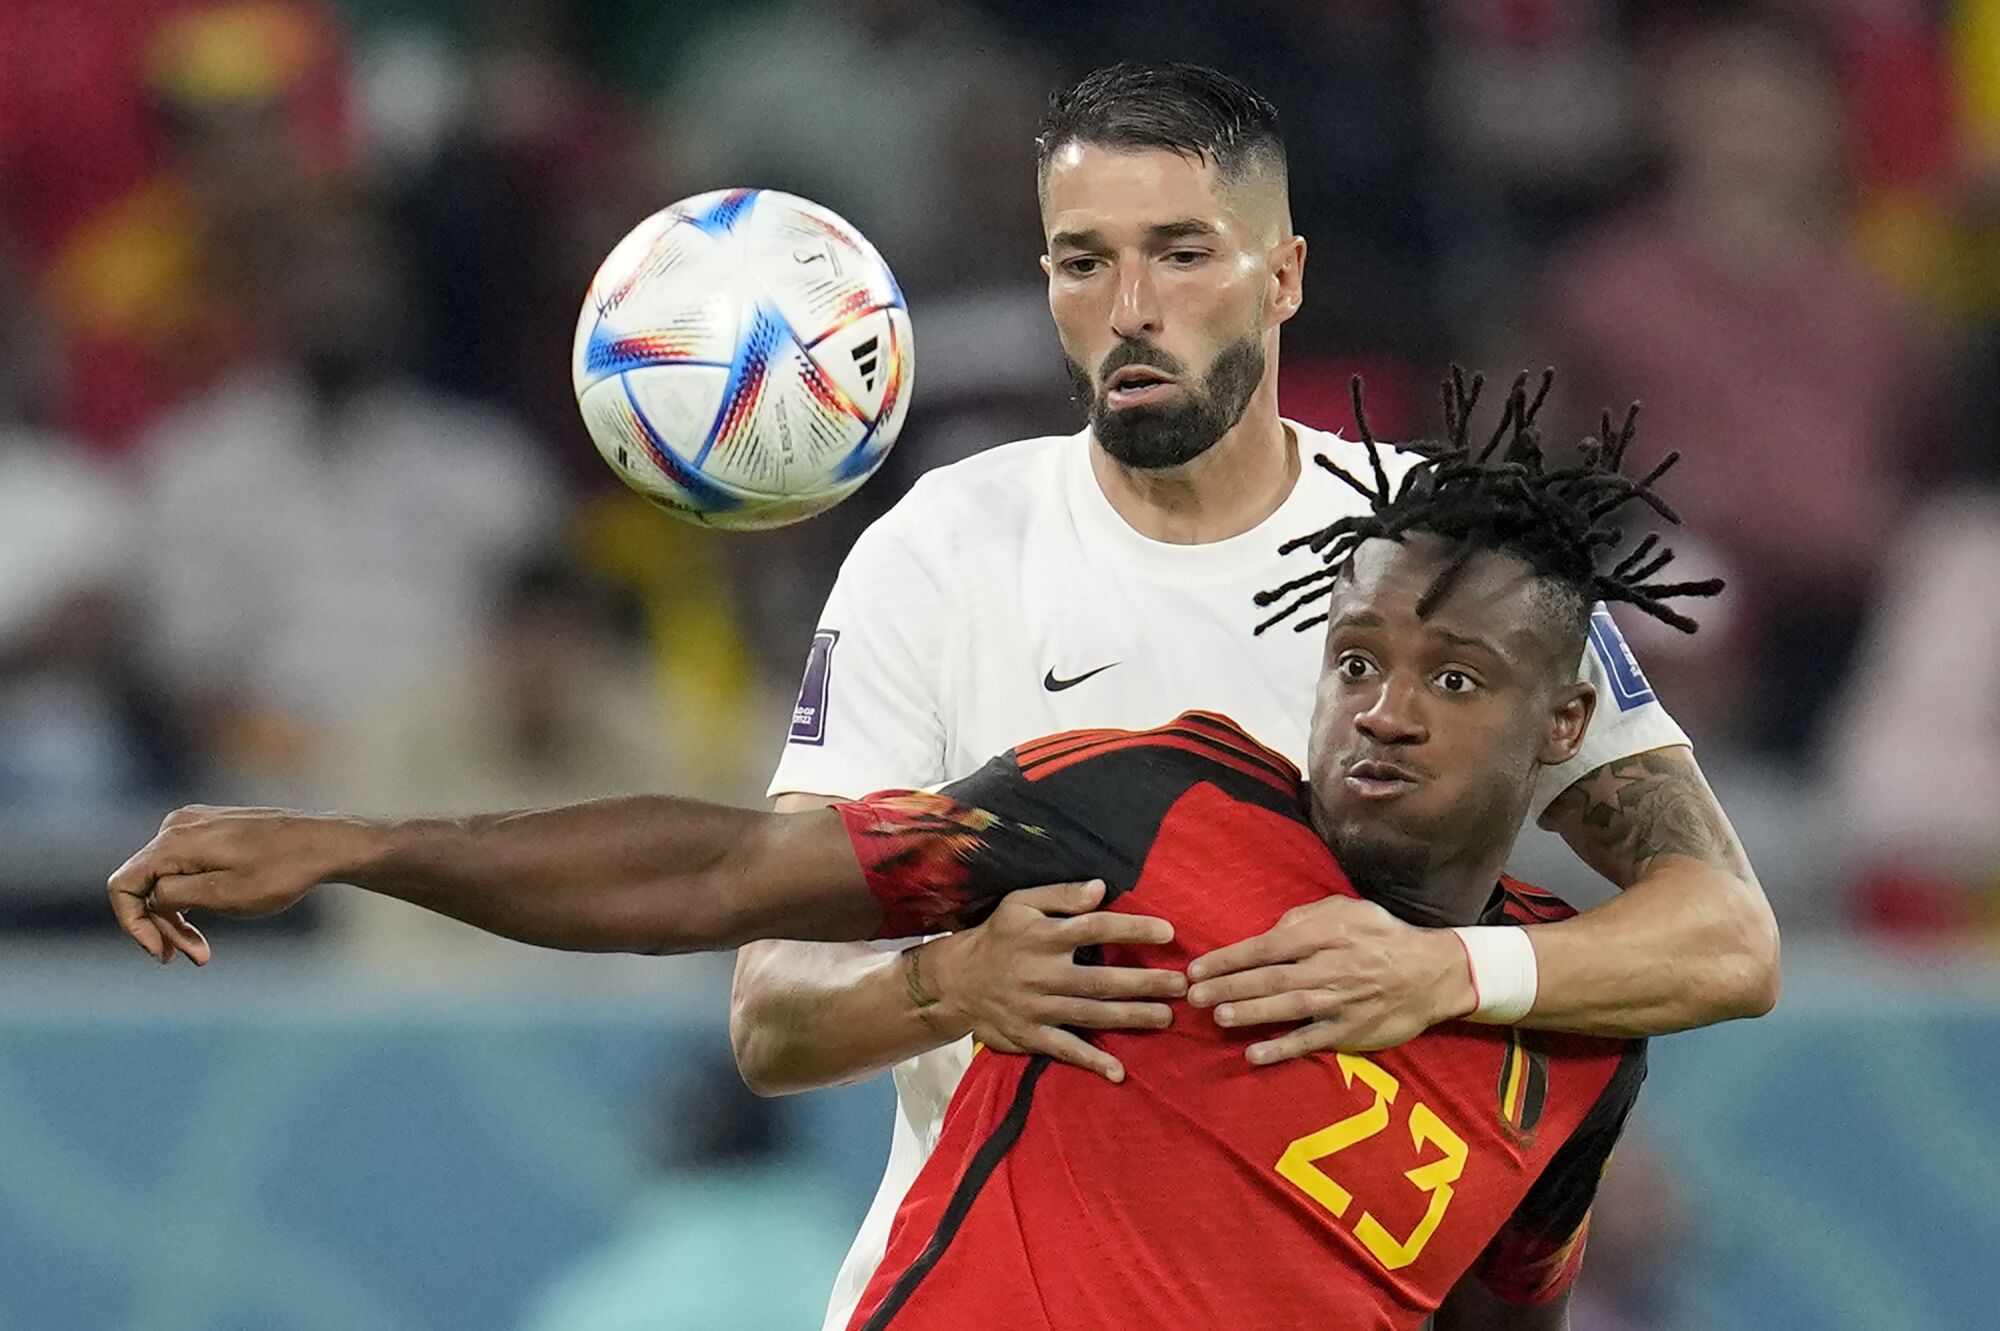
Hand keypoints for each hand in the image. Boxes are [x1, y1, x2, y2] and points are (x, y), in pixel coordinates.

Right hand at [107, 804, 372, 964]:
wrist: (326, 844)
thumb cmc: (280, 872)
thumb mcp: (222, 895)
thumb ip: (173, 897)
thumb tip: (149, 898)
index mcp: (174, 840)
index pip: (122, 886)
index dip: (132, 925)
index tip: (161, 953)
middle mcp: (177, 825)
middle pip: (144, 885)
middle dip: (163, 926)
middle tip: (196, 957)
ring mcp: (195, 825)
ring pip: (165, 879)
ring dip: (178, 917)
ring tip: (202, 950)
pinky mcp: (212, 830)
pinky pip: (184, 868)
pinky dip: (192, 896)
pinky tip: (210, 919)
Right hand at [918, 880, 1183, 1082]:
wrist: (955, 982)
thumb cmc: (997, 936)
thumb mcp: (1020, 904)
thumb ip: (1061, 894)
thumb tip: (1101, 888)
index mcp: (1043, 936)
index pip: (1095, 928)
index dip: (1133, 929)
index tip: (1169, 932)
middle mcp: (1042, 973)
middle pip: (1102, 978)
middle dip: (1145, 982)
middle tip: (1182, 985)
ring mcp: (1037, 1008)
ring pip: (1091, 1014)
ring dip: (1131, 1017)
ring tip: (1167, 1017)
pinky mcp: (1030, 1036)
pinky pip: (1064, 1050)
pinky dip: (1091, 1061)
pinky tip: (1118, 1072)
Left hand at [1185, 896, 1475, 1063]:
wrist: (1432, 973)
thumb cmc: (1381, 937)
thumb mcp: (1347, 910)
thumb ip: (1305, 917)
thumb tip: (1269, 931)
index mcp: (1325, 935)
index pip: (1267, 946)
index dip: (1229, 958)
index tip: (1197, 968)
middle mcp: (1330, 968)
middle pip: (1271, 978)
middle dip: (1229, 987)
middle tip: (1194, 996)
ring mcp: (1340, 1002)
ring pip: (1287, 1007)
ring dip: (1250, 1014)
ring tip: (1218, 1017)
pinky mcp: (1350, 1031)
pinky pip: (1311, 1041)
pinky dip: (1282, 1049)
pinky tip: (1253, 1054)